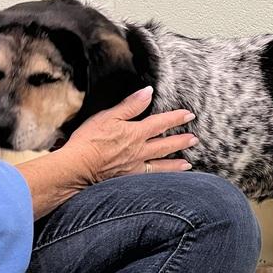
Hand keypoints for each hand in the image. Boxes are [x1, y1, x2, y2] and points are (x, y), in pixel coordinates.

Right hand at [61, 86, 197, 184]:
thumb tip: (147, 92)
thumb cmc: (89, 141)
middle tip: (194, 139)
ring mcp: (134, 166)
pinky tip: (166, 180)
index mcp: (135, 133)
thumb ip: (130, 105)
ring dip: (176, 163)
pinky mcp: (127, 179)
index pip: (160, 123)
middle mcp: (139, 151)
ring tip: (188, 163)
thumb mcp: (108, 116)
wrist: (79, 167)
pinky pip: (150, 178)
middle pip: (165, 145)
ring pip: (161, 164)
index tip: (189, 115)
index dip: (176, 118)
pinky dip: (161, 178)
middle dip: (181, 141)